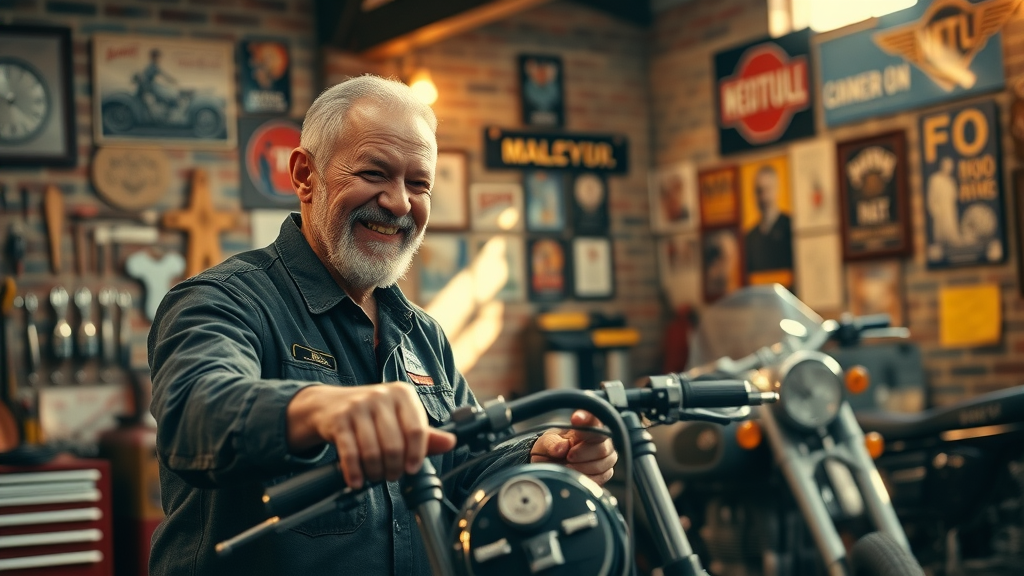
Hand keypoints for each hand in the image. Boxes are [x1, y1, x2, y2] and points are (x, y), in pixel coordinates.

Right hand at [287, 382, 455, 488]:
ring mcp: (358, 406)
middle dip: (394, 468)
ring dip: (375, 473)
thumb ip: (426, 435)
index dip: (416, 455)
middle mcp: (381, 396)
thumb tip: (452, 442)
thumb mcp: (400, 419)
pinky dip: (355, 473)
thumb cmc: (372, 416)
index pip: (417, 430)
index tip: (412, 469)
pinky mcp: (338, 419)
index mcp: (402, 394)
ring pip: (373, 452)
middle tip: (391, 475)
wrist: (329, 405)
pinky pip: (350, 453)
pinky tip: (357, 481)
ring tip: (375, 476)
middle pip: (395, 445)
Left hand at [530, 410, 616, 484]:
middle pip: (602, 447)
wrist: (552, 465)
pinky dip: (586, 477)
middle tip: (568, 456)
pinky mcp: (605, 472)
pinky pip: (601, 476)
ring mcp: (606, 456)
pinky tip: (575, 474)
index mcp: (586, 425)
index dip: (588, 418)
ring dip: (583, 467)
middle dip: (583, 453)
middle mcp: (601, 439)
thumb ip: (551, 443)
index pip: (594, 419)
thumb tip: (561, 448)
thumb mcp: (545, 443)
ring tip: (568, 466)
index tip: (575, 419)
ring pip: (604, 463)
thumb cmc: (552, 449)